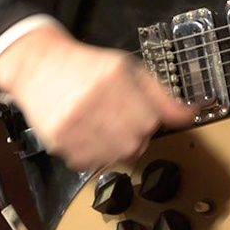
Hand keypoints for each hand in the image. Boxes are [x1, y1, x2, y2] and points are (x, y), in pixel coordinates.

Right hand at [0, 23, 196, 173]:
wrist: (39, 66)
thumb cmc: (87, 68)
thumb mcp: (128, 70)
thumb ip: (161, 95)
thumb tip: (191, 114)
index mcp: (115, 79)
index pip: (151, 121)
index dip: (148, 121)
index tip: (138, 114)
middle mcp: (94, 100)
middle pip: (134, 144)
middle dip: (133, 137)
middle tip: (119, 122)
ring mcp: (74, 122)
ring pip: (114, 157)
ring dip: (114, 148)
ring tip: (102, 128)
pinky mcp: (59, 140)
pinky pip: (89, 164)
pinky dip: (93, 155)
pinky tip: (87, 135)